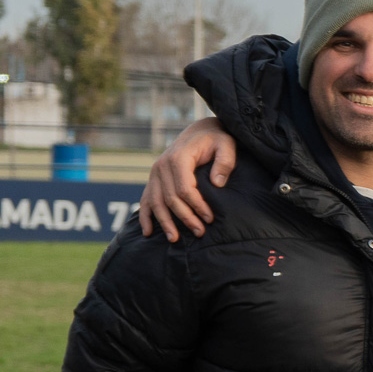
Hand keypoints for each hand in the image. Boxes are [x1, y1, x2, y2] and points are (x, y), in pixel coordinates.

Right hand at [139, 118, 236, 240]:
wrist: (200, 132)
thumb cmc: (216, 140)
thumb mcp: (226, 145)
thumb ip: (225, 161)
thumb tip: (217, 183)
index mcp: (179, 158)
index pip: (185, 188)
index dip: (197, 206)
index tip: (210, 218)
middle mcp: (162, 166)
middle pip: (170, 198)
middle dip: (185, 218)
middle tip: (200, 233)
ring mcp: (155, 173)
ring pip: (156, 202)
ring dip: (165, 222)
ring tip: (175, 239)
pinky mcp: (154, 179)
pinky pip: (146, 199)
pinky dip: (146, 216)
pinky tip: (148, 232)